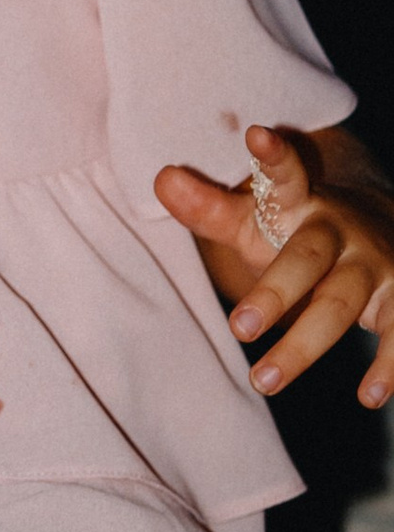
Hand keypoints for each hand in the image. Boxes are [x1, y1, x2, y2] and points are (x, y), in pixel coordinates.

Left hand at [157, 124, 393, 409]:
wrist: (381, 233)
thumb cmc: (299, 232)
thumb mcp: (256, 218)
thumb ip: (209, 207)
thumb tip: (161, 179)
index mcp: (301, 205)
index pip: (286, 178)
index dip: (274, 159)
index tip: (257, 135)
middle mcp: (343, 231)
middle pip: (307, 259)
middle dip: (274, 293)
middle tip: (236, 327)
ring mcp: (377, 266)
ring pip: (342, 304)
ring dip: (305, 345)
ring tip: (263, 381)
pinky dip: (389, 367)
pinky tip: (370, 396)